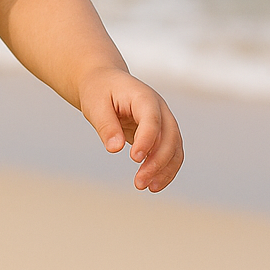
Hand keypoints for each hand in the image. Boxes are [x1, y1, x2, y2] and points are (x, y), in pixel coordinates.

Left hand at [78, 68, 183, 192]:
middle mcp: (160, 109)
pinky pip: (171, 153)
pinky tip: (153, 185)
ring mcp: (164, 121)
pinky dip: (165, 170)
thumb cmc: (99, 91)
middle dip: (157, 162)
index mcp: (143, 97)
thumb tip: (114, 149)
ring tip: (146, 187)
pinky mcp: (161, 133)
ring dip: (164, 170)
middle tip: (139, 183)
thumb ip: (106, 125)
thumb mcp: (95, 105)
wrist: (105, 82)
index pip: (152, 120)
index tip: (135, 158)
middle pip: (170, 137)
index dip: (147, 140)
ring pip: (175, 148)